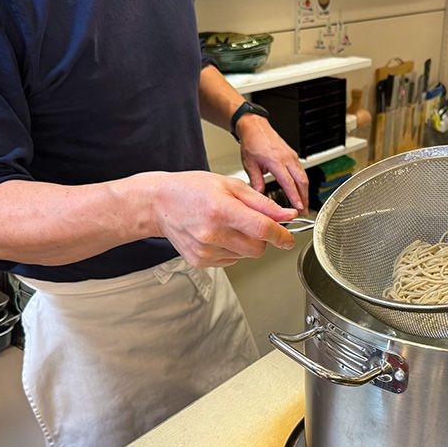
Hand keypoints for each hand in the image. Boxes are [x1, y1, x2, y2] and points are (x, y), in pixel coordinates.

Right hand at [145, 171, 296, 267]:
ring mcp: (205, 250)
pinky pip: (231, 260)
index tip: (289, 238)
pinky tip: (217, 234)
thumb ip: (262, 203)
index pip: (262, 229)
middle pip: (257, 248)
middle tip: (251, 223)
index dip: (281, 235)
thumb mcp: (230, 185)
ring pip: (245, 256)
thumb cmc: (192, 189)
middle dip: (263, 238)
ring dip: (245, 243)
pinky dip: (231, 249)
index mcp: (221, 210)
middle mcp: (212, 233)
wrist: (159, 204)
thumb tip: (287, 215)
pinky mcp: (200, 261)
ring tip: (227, 225)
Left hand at [236, 115, 308, 211]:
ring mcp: (291, 156)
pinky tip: (300, 189)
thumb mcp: (249, 164)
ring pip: (303, 176)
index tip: (299, 207)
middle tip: (304, 211)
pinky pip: (301, 170)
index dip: (295, 197)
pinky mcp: (292, 155)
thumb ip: (256, 181)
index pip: (289, 183)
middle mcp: (286, 158)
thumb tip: (259, 195)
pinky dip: (303, 182)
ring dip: (305, 191)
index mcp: (276, 161)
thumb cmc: (252, 142)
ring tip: (303, 203)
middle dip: (305, 197)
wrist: (255, 127)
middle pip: (302, 181)